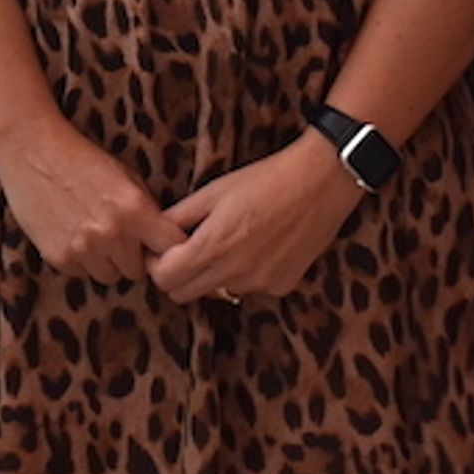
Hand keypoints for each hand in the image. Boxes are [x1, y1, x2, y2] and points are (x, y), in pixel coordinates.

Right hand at [0, 112, 188, 282]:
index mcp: (135, 210)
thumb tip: (162, 242)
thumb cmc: (82, 158)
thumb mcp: (125, 175)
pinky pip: (81, 273)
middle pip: (138, 271)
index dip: (167, 248)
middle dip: (132, 257)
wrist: (32, 149)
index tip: (158, 245)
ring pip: (109, 276)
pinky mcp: (59, 257)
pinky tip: (70, 232)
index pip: (172, 248)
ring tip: (92, 233)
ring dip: (105, 262)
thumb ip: (146, 210)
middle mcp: (113, 234)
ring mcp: (84, 249)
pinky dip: (79, 260)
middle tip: (118, 236)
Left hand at [147, 130, 359, 302]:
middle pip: (184, 294)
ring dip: (212, 274)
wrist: (319, 183)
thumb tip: (154, 232)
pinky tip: (258, 245)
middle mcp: (235, 274)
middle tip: (186, 247)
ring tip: (229, 239)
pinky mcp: (281, 287)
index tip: (162, 248)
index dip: (156, 264)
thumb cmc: (264, 179)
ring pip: (216, 292)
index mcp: (213, 247)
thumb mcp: (213, 191)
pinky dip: (244, 274)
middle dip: (178, 274)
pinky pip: (248, 289)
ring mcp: (260, 284)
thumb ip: (179, 216)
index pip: (164, 280)